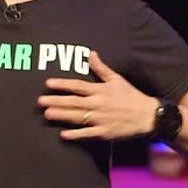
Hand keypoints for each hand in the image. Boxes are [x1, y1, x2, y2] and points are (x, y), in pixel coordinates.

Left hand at [38, 51, 155, 139]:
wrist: (147, 115)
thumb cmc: (131, 96)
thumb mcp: (117, 79)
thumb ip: (101, 68)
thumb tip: (91, 54)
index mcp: (100, 91)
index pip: (77, 86)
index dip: (62, 84)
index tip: (48, 83)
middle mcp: (98, 104)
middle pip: (73, 102)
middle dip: (56, 101)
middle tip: (40, 101)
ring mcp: (100, 119)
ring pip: (77, 117)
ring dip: (62, 115)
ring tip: (47, 114)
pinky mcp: (104, 132)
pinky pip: (87, 134)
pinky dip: (76, 134)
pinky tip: (63, 134)